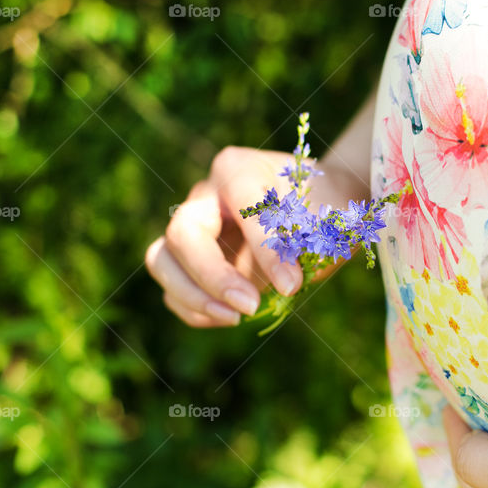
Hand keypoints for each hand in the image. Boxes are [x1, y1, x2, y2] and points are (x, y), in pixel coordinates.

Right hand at [145, 146, 314, 326]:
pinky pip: (172, 288)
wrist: (317, 205)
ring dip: (192, 296)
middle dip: (213, 277)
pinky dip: (194, 309)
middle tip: (251, 306)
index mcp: (239, 169)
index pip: (242, 209)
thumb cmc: (323, 204)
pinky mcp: (189, 260)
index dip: (265, 251)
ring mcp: (192, 226)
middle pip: (183, 234)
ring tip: (235, 318)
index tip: (291, 286)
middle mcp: (206, 195)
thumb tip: (285, 284)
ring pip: (162, 260)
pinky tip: (230, 318)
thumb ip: (304, 241)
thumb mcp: (324, 215)